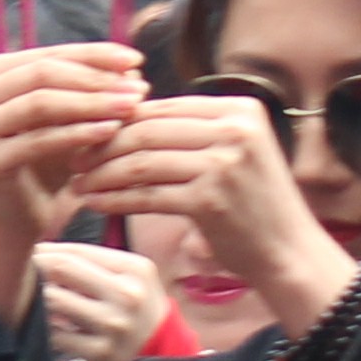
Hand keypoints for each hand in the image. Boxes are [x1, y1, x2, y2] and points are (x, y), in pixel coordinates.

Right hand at [0, 45, 143, 321]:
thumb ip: (92, 91)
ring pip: (41, 103)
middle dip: (95, 79)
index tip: (136, 59)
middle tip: (137, 88)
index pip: (48, 54)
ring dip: (91, 103)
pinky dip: (78, 133)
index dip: (94, 54)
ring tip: (130, 107)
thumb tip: (134, 70)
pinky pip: (40, 140)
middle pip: (43, 73)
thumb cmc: (48, 161)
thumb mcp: (70, 118)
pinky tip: (111, 131)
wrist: (22, 216)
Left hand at [33, 239, 172, 360]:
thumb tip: (43, 249)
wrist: (162, 351)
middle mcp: (127, 295)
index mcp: (134, 269)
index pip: (77, 252)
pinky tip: (42, 323)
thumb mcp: (130, 274)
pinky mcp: (101, 352)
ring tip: (28, 296)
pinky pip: (56, 334)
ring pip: (54, 301)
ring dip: (35, 297)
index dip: (47, 250)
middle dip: (35, 267)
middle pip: (62, 270)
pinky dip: (43, 327)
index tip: (31, 253)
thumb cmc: (137, 305)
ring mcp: (113, 325)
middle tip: (20, 271)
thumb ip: (93, 260)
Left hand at [76, 96, 358, 344]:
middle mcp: (236, 130)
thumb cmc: (251, 204)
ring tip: (77, 184)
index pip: (163, 107)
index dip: (119, 121)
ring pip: (142, 162)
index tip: (86, 135)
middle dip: (103, 146)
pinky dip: (115, 198)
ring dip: (102, 174)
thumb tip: (122, 114)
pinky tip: (94, 204)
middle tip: (72, 160)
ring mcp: (225, 164)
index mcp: (240, 108)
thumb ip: (190, 131)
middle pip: (147, 130)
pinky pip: (147, 194)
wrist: (288, 252)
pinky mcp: (210, 200)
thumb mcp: (231, 152)